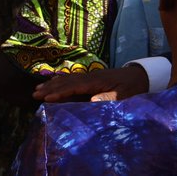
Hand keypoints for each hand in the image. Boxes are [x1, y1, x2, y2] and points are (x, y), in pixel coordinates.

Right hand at [32, 66, 149, 102]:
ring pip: (67, 79)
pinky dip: (60, 82)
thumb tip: (91, 101)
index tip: (47, 98)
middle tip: (34, 94)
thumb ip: (108, 98)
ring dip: (52, 84)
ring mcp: (90, 76)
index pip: (74, 87)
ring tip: (38, 89)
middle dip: (50, 87)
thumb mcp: (124, 95)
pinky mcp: (91, 79)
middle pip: (66, 82)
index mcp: (96, 81)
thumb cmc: (133, 87)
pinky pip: (72, 80)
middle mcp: (90, 77)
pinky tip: (53, 83)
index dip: (60, 92)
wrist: (141, 75)